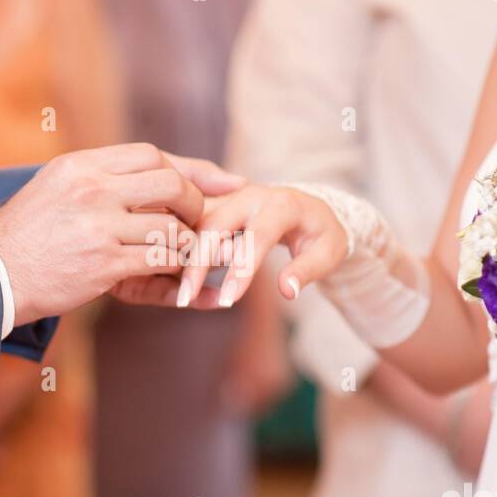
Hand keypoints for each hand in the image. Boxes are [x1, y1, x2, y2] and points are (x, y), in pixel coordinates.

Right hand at [0, 144, 238, 324]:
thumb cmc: (28, 232)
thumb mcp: (57, 185)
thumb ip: (99, 175)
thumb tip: (149, 166)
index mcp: (81, 165)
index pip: (149, 154)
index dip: (181, 171)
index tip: (196, 186)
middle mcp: (91, 190)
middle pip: (170, 183)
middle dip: (194, 201)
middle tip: (197, 219)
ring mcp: (98, 228)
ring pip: (170, 226)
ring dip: (186, 240)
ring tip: (184, 248)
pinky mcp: (104, 265)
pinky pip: (158, 260)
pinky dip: (173, 266)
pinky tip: (172, 270)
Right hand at [113, 185, 347, 309]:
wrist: (310, 208)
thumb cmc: (321, 234)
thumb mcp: (329, 252)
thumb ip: (307, 270)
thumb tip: (287, 291)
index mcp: (280, 204)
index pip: (257, 237)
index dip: (242, 270)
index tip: (229, 301)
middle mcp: (249, 195)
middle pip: (214, 225)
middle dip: (198, 262)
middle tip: (184, 299)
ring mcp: (228, 197)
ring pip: (194, 222)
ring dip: (180, 254)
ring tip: (171, 289)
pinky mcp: (215, 205)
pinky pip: (189, 223)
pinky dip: (177, 246)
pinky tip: (167, 274)